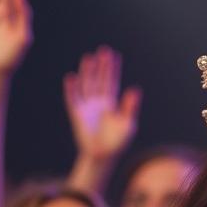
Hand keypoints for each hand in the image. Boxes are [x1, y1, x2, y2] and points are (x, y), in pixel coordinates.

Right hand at [64, 46, 140, 162]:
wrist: (102, 155)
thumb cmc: (117, 142)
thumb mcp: (127, 124)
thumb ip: (130, 107)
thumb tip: (135, 90)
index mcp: (111, 103)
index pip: (112, 82)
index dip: (112, 69)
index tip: (114, 55)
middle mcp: (98, 102)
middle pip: (99, 80)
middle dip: (101, 66)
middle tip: (103, 50)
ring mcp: (87, 107)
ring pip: (86, 85)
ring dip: (87, 72)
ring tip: (88, 58)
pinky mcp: (77, 114)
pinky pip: (73, 98)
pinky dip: (71, 88)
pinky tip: (71, 77)